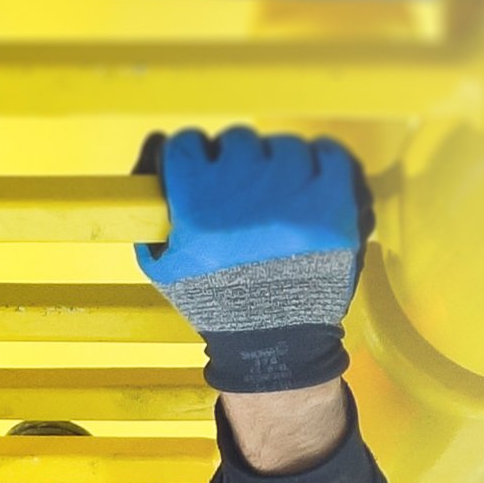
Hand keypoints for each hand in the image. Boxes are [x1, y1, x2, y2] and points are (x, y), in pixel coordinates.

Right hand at [133, 127, 366, 392]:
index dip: (194, 161)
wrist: (276, 342)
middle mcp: (243, 194)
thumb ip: (148, 204)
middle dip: (237, 166)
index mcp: (196, 206)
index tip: (203, 177)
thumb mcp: (161, 264)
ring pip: (282, 145)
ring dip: (279, 167)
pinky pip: (328, 154)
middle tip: (243, 198)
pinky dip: (323, 165)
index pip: (187, 145)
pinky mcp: (335, 203)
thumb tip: (153, 147)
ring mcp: (294, 196)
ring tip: (279, 203)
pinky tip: (312, 188)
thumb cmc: (216, 303)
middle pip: (236, 140)